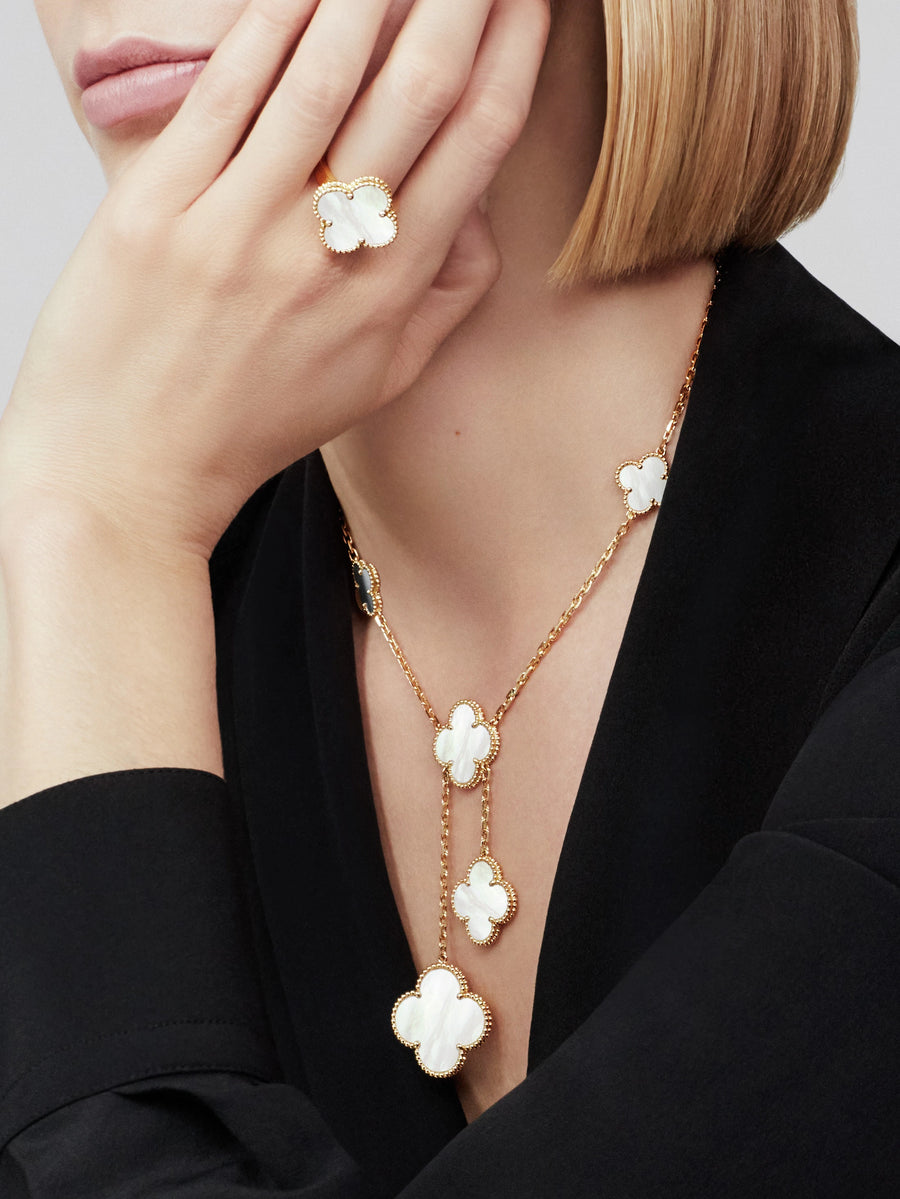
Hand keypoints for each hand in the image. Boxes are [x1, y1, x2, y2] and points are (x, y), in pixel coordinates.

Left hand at [0, 0, 548, 559]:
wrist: (133, 473)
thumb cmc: (254, 423)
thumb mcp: (377, 381)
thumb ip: (445, 298)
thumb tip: (481, 209)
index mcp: (391, 294)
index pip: (474, 145)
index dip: (512, 56)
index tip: (528, 3)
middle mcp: (328, 256)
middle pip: (417, 92)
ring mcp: (242, 228)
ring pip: (325, 73)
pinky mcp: (160, 208)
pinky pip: (229, 91)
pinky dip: (272, 20)